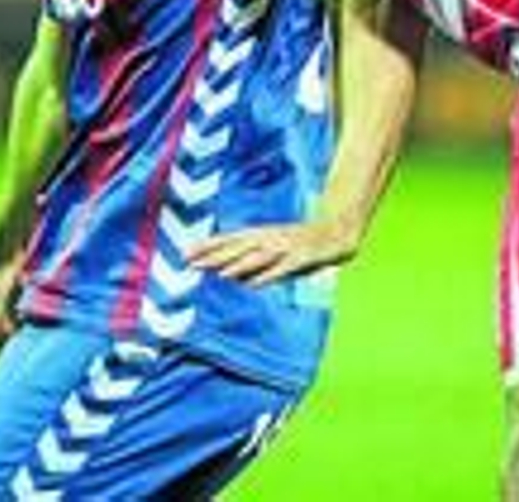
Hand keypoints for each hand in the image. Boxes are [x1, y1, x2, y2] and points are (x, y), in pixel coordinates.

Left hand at [186, 218, 358, 286]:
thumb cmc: (297, 244)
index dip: (207, 246)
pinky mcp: (300, 257)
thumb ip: (249, 261)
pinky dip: (268, 275)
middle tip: (193, 263)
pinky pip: (282, 268)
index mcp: (259, 234)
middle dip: (215, 256)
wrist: (334, 233)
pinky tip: (254, 284)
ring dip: (238, 265)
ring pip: (257, 257)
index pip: (228, 239)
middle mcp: (268, 238)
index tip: (184, 253)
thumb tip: (224, 273)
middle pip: (237, 248)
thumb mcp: (271, 249)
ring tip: (220, 274)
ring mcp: (285, 247)